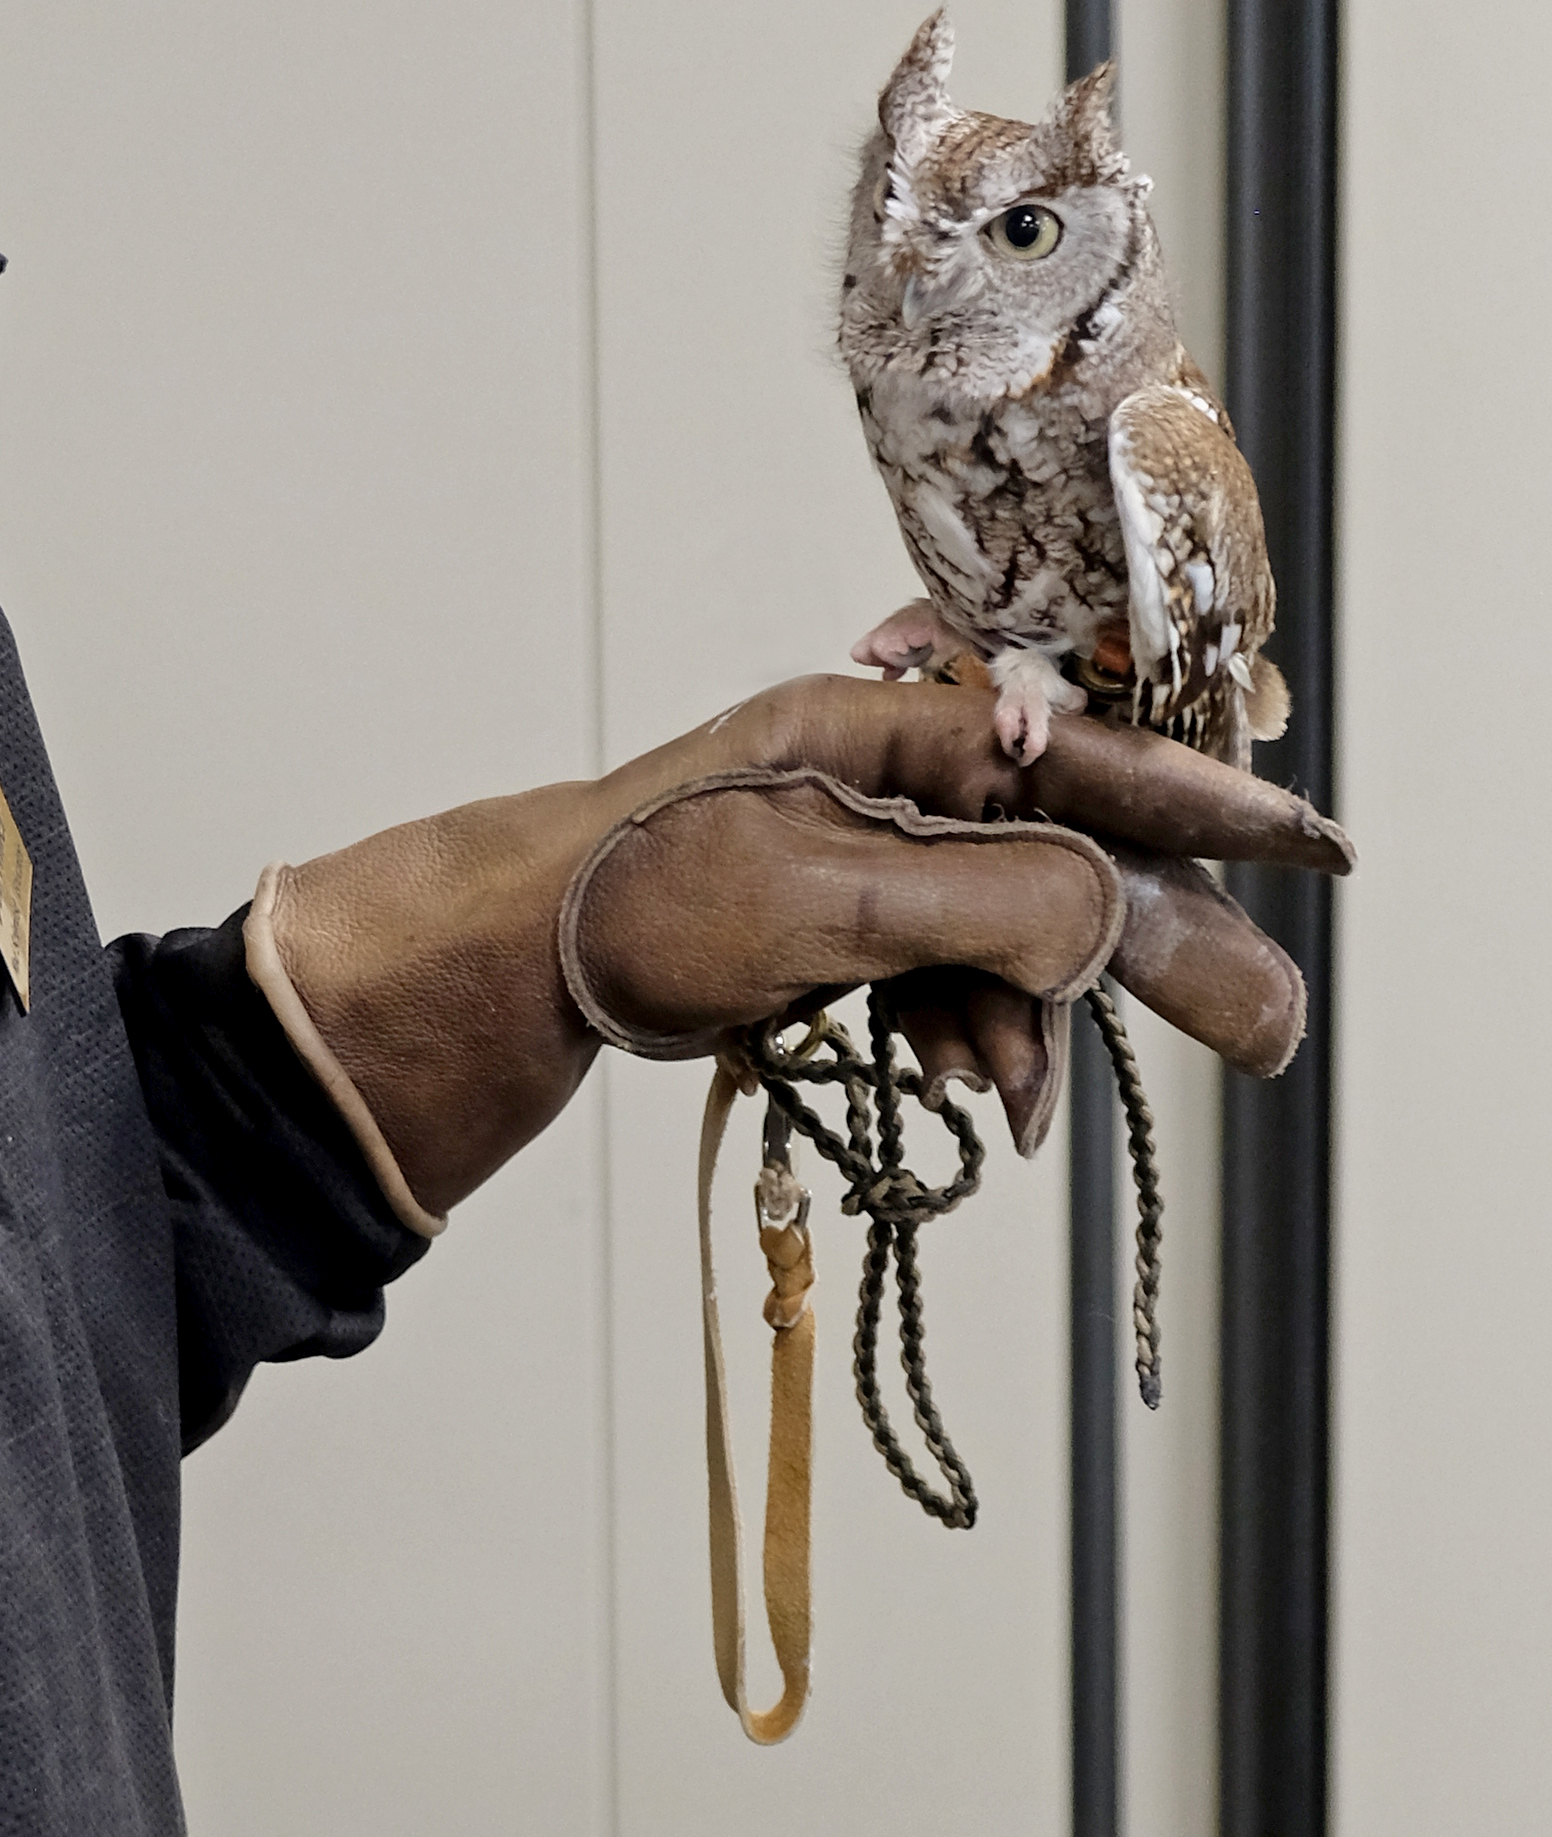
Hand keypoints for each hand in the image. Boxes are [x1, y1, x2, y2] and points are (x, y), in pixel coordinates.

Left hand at [248, 671, 1351, 1223]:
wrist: (525, 958)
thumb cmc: (647, 895)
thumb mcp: (834, 896)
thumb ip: (992, 901)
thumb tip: (1108, 921)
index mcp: (900, 730)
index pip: (1094, 761)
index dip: (1212, 809)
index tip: (1311, 840)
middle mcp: (901, 777)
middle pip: (1074, 860)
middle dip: (1154, 952)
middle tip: (1266, 1035)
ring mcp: (875, 852)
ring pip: (1016, 939)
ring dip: (1027, 1028)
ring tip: (1004, 1106)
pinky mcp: (846, 921)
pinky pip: (954, 981)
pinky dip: (969, 1040)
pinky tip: (966, 1097)